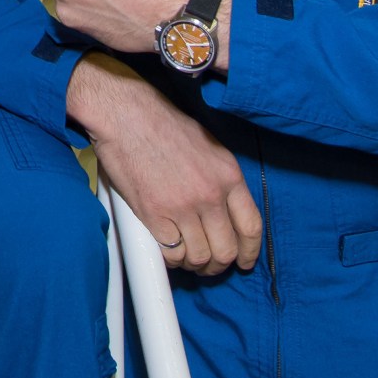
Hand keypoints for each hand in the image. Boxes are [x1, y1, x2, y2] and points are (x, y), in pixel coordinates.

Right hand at [68, 54, 260, 274]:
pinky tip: (166, 247)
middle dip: (218, 264)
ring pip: (199, 257)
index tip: (244, 261)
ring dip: (193, 264)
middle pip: (226, 250)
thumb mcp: (207, 145)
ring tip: (185, 257)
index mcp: (228, 174)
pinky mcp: (154, 214)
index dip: (249, 252)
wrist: (125, 113)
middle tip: (208, 264)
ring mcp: (182, 206)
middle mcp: (210, 194)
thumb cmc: (161, 123)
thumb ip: (219, 178)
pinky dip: (170, 258)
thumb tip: (222, 210)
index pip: (251, 226)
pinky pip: (171, 253)